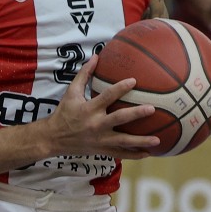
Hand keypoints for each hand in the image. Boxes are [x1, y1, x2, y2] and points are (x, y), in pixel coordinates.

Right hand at [43, 56, 162, 159]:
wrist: (53, 138)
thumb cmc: (64, 112)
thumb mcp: (71, 92)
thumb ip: (84, 75)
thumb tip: (96, 56)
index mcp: (89, 109)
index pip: (107, 97)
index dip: (120, 88)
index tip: (134, 81)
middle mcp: (96, 124)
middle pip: (119, 119)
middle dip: (136, 114)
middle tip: (152, 109)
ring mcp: (100, 139)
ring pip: (123, 141)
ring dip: (141, 141)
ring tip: (157, 139)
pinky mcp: (101, 150)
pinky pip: (120, 154)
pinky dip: (134, 155)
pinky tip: (148, 153)